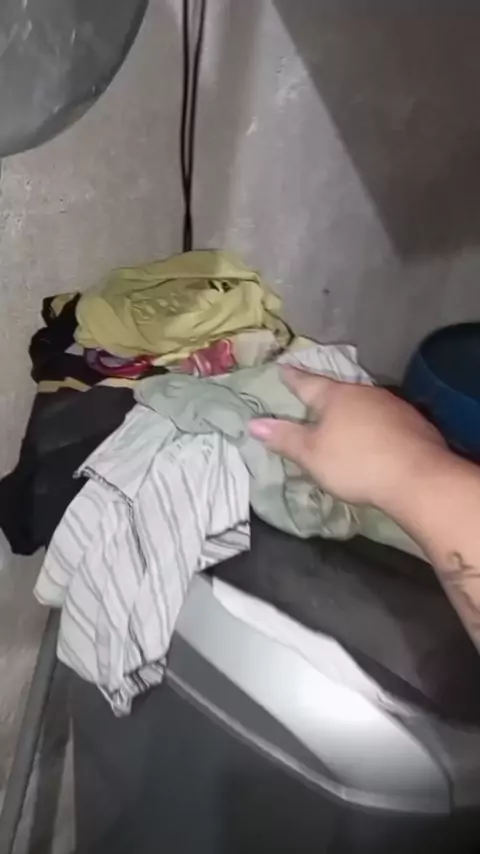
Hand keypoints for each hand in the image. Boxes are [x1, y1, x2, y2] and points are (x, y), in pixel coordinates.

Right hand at [249, 366, 446, 512]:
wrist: (417, 477)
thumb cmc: (355, 463)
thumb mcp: (311, 454)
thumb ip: (283, 437)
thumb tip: (253, 422)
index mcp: (336, 397)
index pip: (307, 383)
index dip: (293, 378)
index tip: (283, 367)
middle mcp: (364, 394)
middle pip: (338, 391)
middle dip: (325, 395)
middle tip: (312, 396)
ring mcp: (392, 406)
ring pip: (364, 404)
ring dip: (352, 411)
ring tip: (343, 420)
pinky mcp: (413, 423)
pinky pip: (385, 419)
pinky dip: (374, 425)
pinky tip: (374, 437)